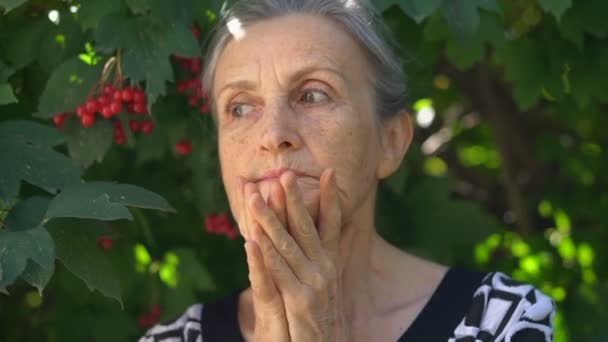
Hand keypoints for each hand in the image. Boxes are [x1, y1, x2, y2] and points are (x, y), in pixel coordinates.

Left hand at [244, 169, 348, 341]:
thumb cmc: (324, 318)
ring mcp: (313, 284)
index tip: (329, 171)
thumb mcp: (329, 283)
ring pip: (286, 244)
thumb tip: (347, 228)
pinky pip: (277, 272)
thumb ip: (334, 254)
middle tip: (284, 172)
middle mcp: (325, 269)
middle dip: (294, 199)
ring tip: (254, 197)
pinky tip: (251, 238)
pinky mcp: (299, 301)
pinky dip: (264, 254)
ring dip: (269, 219)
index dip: (330, 198)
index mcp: (330, 263)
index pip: (331, 223)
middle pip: (308, 227)